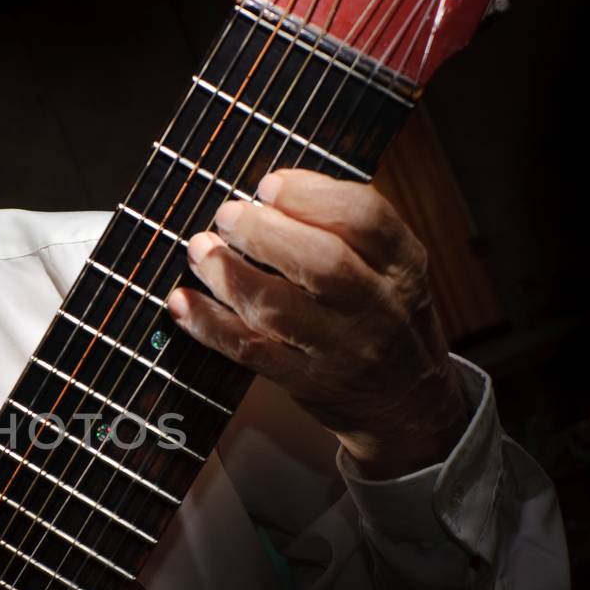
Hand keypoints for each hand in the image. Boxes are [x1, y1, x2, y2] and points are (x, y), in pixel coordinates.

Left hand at [167, 168, 469, 478]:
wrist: (406, 404)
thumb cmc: (385, 317)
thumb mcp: (392, 268)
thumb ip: (346, 229)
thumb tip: (267, 193)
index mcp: (402, 265)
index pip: (367, 219)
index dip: (312, 196)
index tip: (269, 185)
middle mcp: (377, 307)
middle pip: (322, 264)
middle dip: (265, 233)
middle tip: (228, 214)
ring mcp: (340, 349)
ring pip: (278, 309)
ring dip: (229, 274)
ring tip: (201, 249)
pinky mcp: (305, 381)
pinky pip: (249, 350)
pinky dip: (209, 323)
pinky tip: (183, 301)